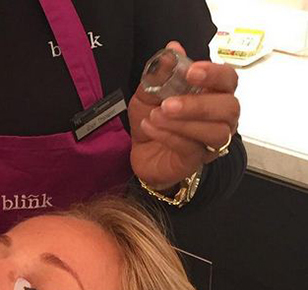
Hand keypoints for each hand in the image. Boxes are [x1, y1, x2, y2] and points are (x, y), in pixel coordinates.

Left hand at [129, 41, 239, 189]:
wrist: (140, 151)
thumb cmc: (153, 118)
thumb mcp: (150, 92)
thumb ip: (161, 72)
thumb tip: (172, 48)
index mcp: (213, 93)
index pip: (228, 79)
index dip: (214, 74)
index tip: (192, 71)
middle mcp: (220, 118)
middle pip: (230, 108)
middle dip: (199, 104)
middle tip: (168, 103)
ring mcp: (211, 142)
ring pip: (215, 132)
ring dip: (184, 122)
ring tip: (156, 116)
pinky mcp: (196, 160)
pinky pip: (191, 148)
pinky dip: (169, 136)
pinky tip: (150, 127)